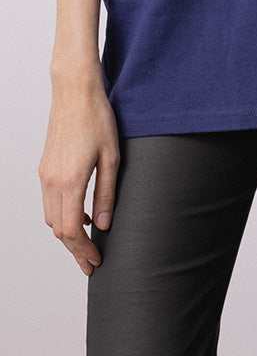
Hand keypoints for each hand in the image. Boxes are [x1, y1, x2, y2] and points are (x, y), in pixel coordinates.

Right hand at [39, 75, 119, 274]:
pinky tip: (83, 214)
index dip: (84, 250)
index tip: (97, 261)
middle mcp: (52, 182)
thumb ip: (107, 194)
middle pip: (59, 230)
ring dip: (68, 234)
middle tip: (92, 263)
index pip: (72, 231)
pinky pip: (50, 202)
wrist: (75, 92)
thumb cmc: (97, 119)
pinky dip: (63, 215)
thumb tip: (104, 225)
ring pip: (51, 218)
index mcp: (70, 181)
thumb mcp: (112, 157)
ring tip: (89, 242)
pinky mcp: (45, 168)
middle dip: (75, 249)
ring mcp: (45, 175)